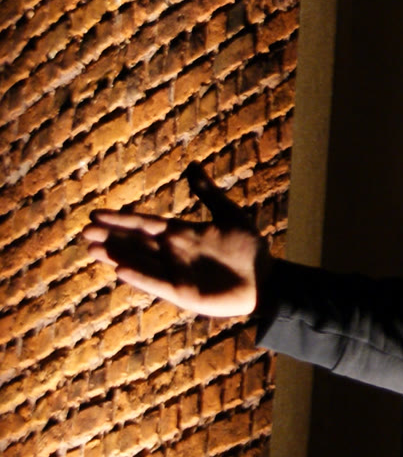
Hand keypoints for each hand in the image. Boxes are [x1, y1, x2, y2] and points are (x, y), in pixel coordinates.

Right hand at [82, 163, 268, 317]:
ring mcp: (174, 272)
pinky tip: (120, 270)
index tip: (94, 214)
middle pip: (135, 243)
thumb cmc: (248, 247)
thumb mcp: (228, 214)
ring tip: (92, 250)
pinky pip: (156, 283)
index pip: (143, 224)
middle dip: (110, 237)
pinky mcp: (181, 292)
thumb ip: (208, 192)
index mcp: (180, 233)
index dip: (120, 220)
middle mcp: (172, 252)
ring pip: (139, 262)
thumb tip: (192, 165)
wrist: (264, 279)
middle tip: (84, 233)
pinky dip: (140, 276)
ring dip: (117, 256)